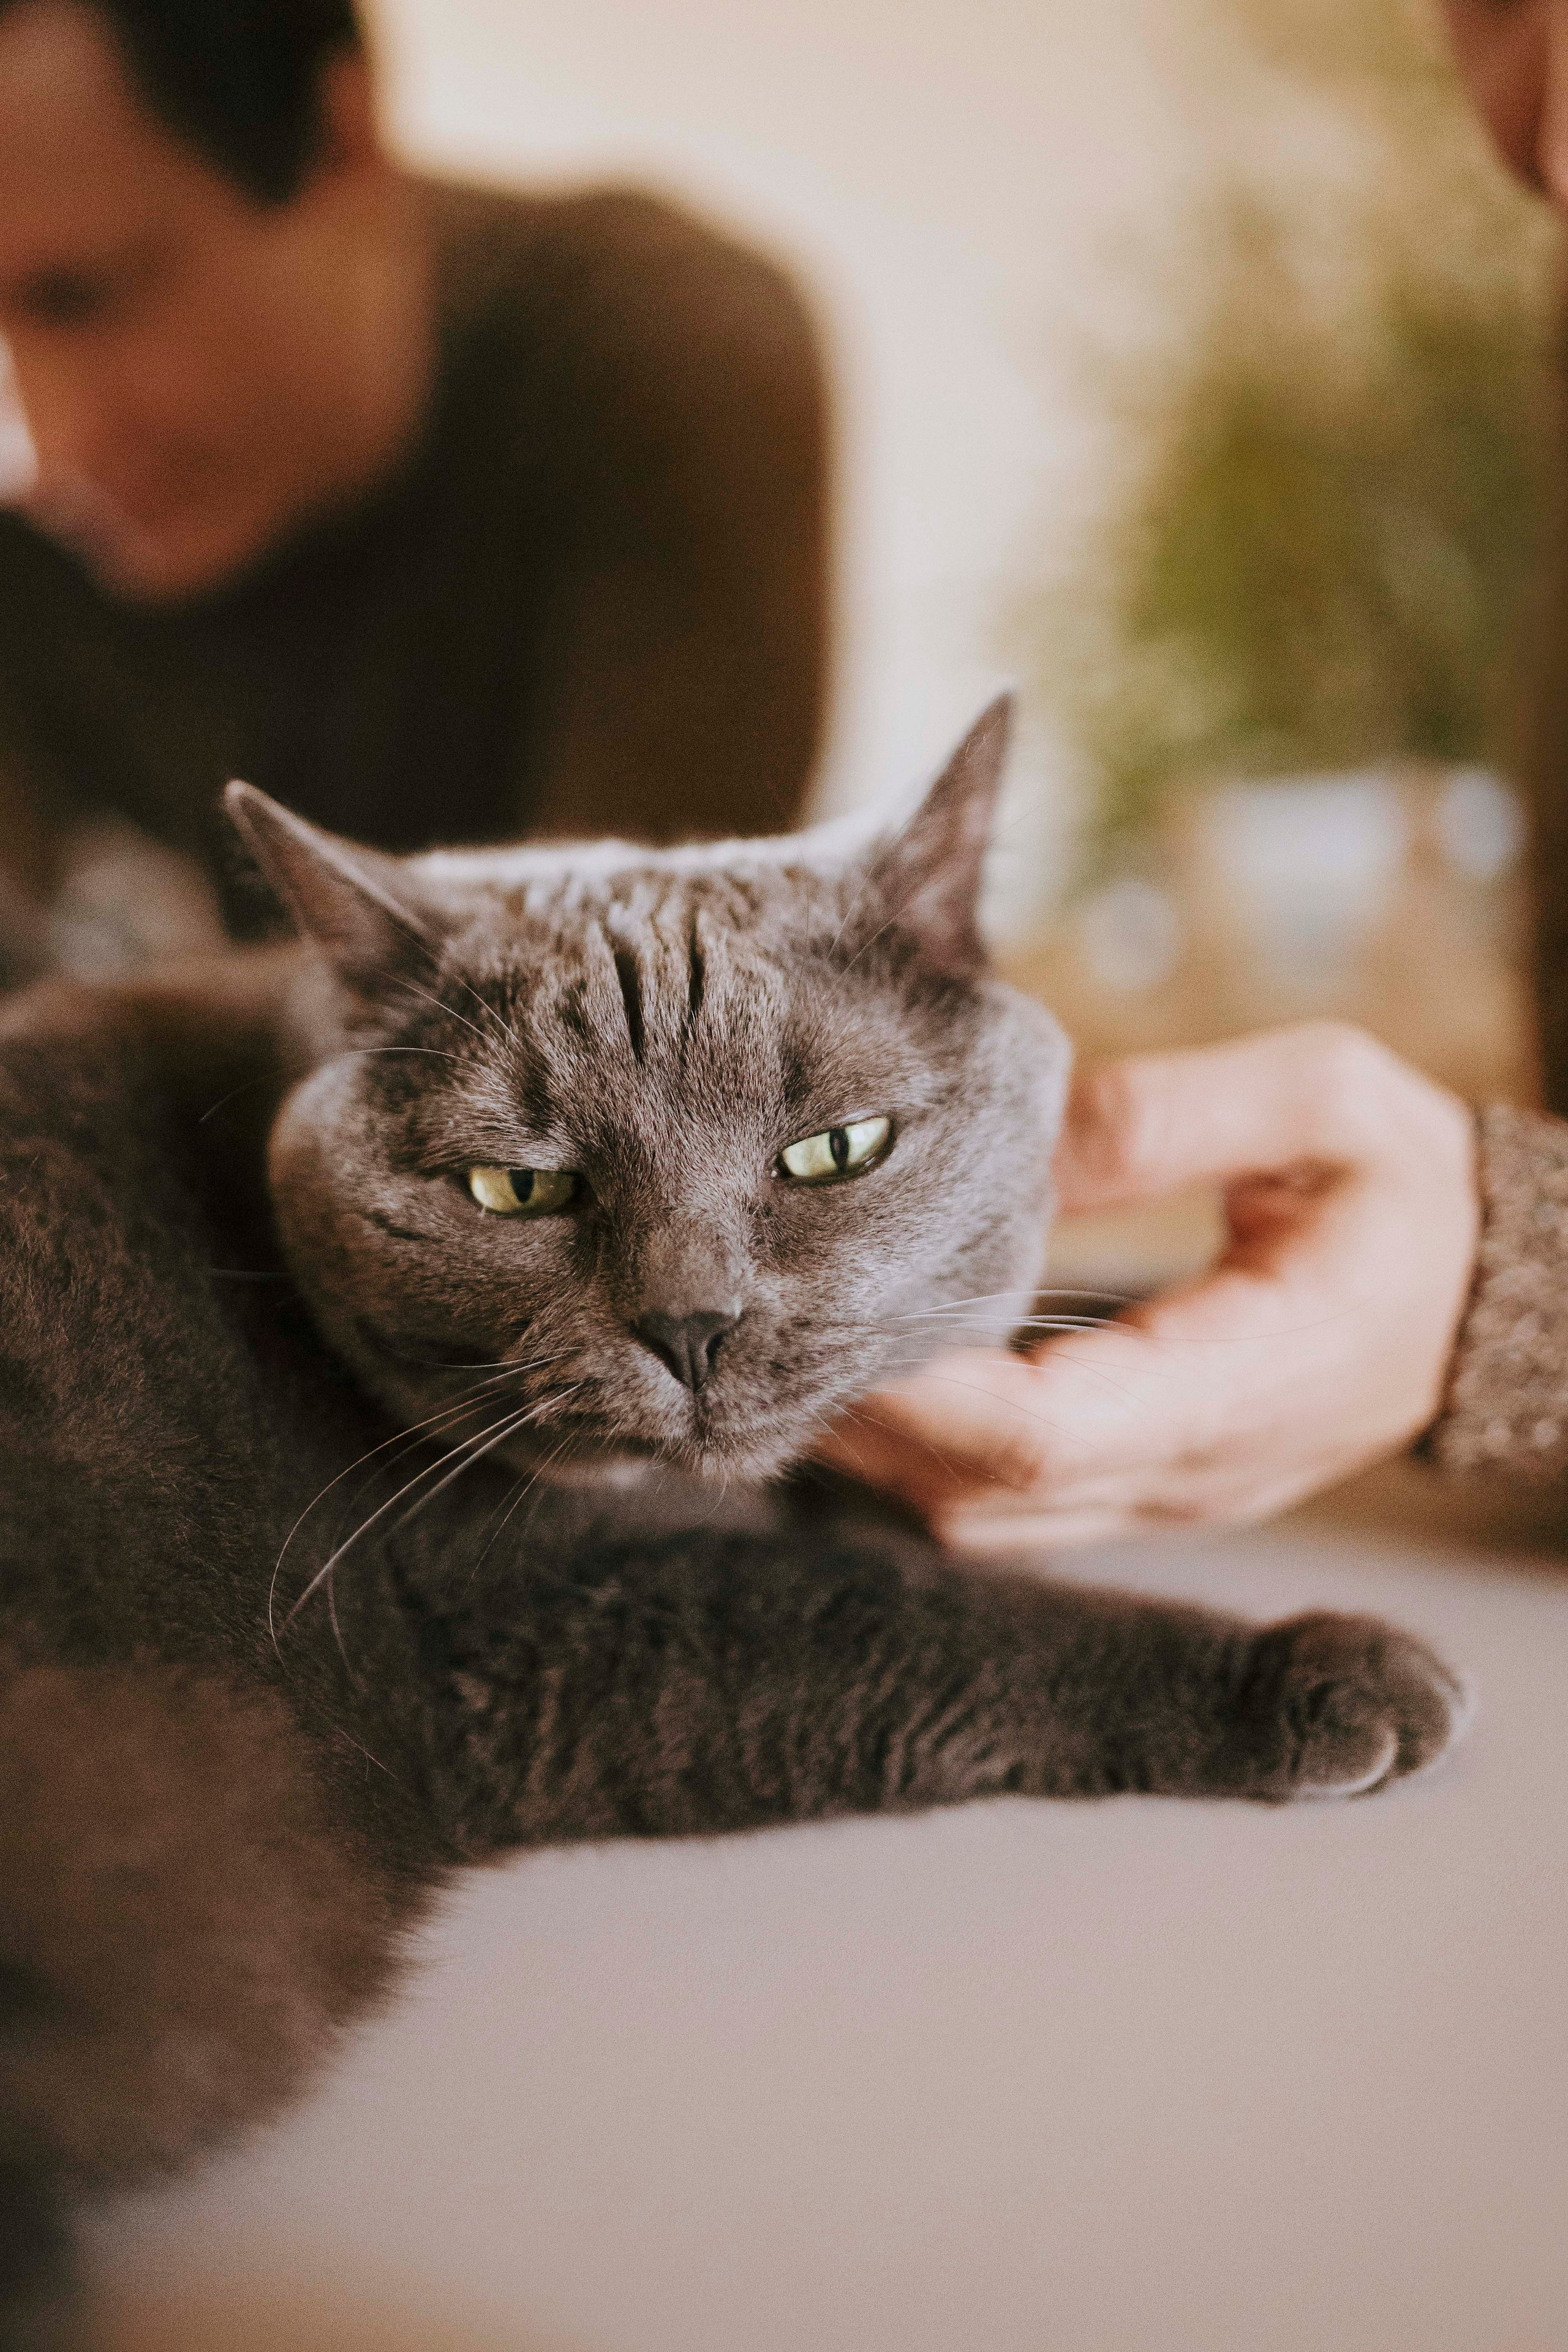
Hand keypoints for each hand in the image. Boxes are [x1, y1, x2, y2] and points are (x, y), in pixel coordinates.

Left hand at [818, 1023, 1480, 1547]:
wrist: (1490, 1293)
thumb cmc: (1412, 1187)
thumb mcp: (1328, 1100)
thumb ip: (1173, 1113)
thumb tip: (1015, 1142)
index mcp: (1245, 1380)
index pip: (1039, 1430)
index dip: (909, 1386)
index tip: (808, 1308)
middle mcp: (1189, 1472)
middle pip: (975, 1491)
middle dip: (855, 1412)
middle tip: (751, 1315)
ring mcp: (1159, 1497)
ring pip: (973, 1514)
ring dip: (872, 1441)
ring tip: (791, 1332)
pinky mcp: (1136, 1488)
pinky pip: (999, 1502)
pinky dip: (917, 1449)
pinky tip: (868, 1362)